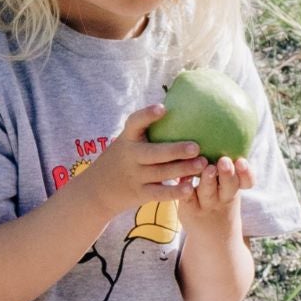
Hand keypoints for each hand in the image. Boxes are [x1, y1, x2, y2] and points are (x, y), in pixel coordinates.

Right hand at [83, 105, 208, 220]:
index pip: (134, 123)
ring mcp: (134, 176)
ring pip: (161, 172)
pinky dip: (174, 191)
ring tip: (203, 164)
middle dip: (175, 150)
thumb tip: (178, 107)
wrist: (97, 190)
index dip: (147, 115)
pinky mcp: (139, 193)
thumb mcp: (127, 141)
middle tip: (196, 146)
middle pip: (154, 153)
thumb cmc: (122, 159)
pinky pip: (159, 193)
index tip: (163, 108)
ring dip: (183, 169)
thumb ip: (147, 131)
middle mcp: (130, 156)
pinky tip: (190, 187)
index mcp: (127, 138)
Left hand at [176, 154, 252, 231]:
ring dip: (207, 180)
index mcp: (234, 190)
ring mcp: (207, 205)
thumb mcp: (227, 187)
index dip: (246, 173)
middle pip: (229, 187)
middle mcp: (223, 198)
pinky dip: (185, 187)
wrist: (212, 237)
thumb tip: (224, 124)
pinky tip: (181, 177)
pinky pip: (187, 197)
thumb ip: (226, 164)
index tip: (242, 160)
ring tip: (205, 169)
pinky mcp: (190, 210)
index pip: (246, 182)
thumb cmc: (219, 201)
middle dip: (228, 174)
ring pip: (208, 192)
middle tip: (224, 161)